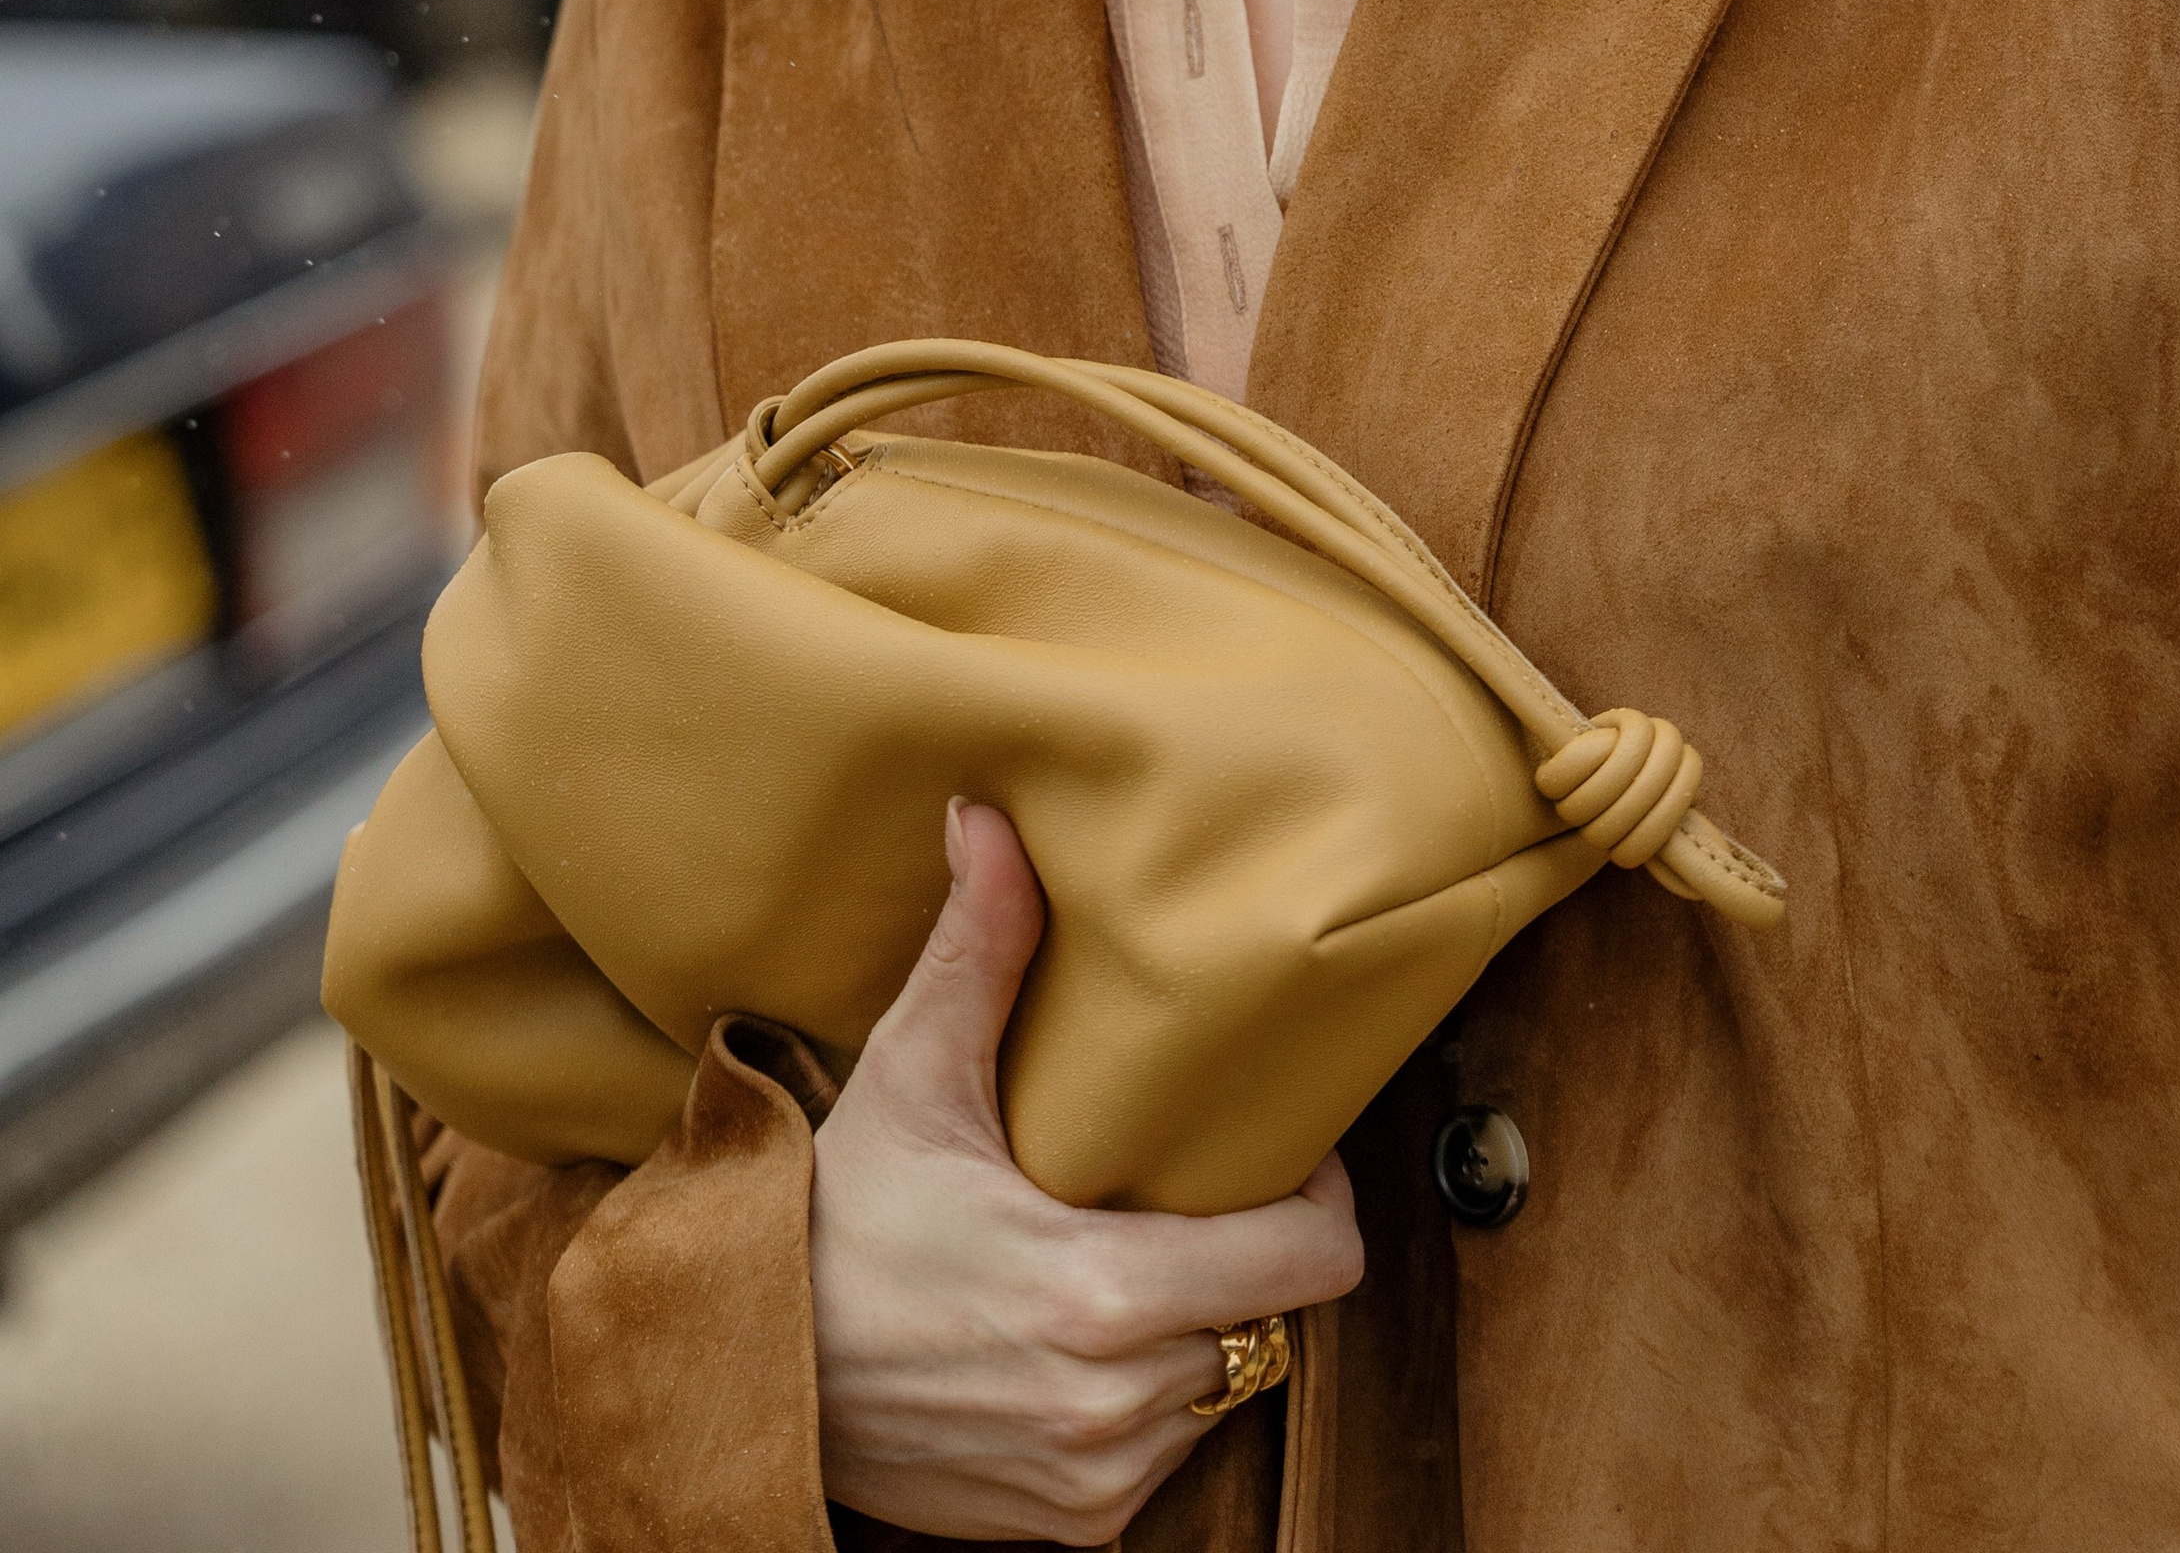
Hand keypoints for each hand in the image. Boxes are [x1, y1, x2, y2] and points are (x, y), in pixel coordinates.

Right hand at [809, 801, 1362, 1544]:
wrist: (744, 1378)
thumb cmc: (835, 1222)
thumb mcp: (912, 1077)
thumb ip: (980, 950)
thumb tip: (991, 817)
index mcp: (1102, 1295)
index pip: (1312, 1264)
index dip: (1315, 1200)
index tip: (1275, 1152)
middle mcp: (1114, 1403)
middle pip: (1273, 1320)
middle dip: (1248, 1255)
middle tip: (1193, 1194)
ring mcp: (1096, 1477)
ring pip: (1219, 1386)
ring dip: (1196, 1329)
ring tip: (1129, 1260)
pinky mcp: (1071, 1527)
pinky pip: (1163, 1451)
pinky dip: (1143, 1397)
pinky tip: (1080, 1340)